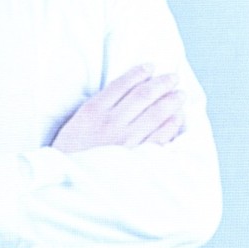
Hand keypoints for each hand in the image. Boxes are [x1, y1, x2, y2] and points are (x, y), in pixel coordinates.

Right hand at [52, 65, 185, 153]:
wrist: (67, 180)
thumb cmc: (70, 153)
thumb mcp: (76, 124)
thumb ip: (97, 110)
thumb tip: (123, 97)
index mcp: (93, 111)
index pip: (121, 85)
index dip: (139, 73)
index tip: (151, 66)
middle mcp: (111, 122)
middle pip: (143, 96)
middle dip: (162, 84)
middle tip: (174, 78)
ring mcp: (126, 140)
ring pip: (156, 114)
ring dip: (172, 102)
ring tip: (181, 95)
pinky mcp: (138, 157)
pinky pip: (161, 137)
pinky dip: (172, 125)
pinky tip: (179, 117)